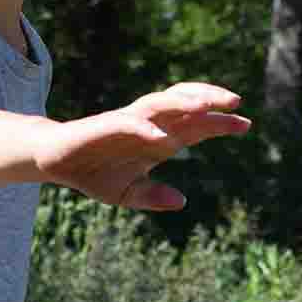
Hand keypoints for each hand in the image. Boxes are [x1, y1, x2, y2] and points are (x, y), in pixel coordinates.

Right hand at [34, 83, 250, 209]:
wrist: (55, 161)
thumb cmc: (94, 173)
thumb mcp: (127, 194)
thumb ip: (153, 197)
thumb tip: (181, 201)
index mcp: (159, 139)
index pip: (196, 126)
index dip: (220, 124)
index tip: (246, 124)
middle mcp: (148, 125)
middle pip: (184, 104)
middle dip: (210, 100)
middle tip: (236, 103)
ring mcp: (127, 121)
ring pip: (161, 103)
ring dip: (183, 102)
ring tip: (206, 105)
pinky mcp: (104, 125)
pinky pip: (128, 122)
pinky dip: (146, 127)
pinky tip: (162, 137)